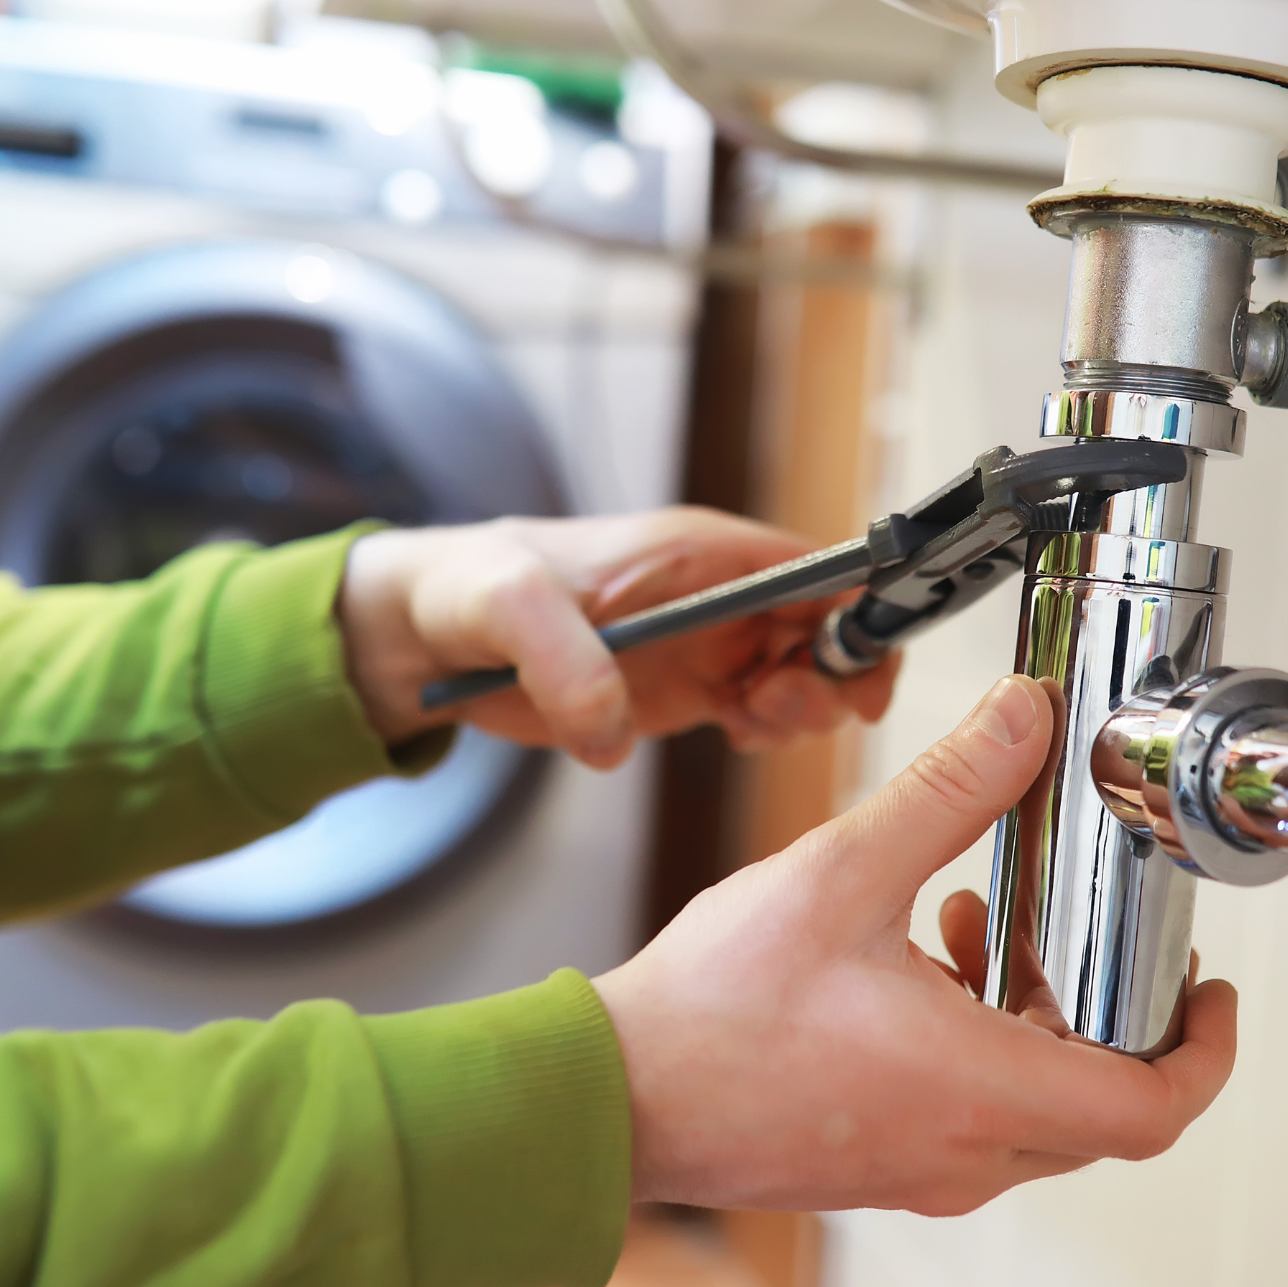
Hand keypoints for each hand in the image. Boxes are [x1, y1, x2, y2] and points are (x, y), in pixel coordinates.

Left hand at [338, 508, 898, 763]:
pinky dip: (766, 731)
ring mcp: (707, 645)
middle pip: (829, 627)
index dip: (859, 610)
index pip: (817, 567)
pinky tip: (734, 736)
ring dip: (800, 709)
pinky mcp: (686, 691)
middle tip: (775, 708)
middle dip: (834, 674)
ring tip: (747, 723)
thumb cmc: (469, 588)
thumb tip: (613, 732)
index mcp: (698, 550)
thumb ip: (562, 660)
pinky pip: (760, 712)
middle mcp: (719, 594)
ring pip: (805, 676)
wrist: (426, 635)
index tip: (861, 668)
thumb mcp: (506, 606)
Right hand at [593, 675, 1237, 1213]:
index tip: (1210, 994)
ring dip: (1033, 1017)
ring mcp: (917, 1168)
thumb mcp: (843, 872)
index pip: (1151, 1108)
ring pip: (1032, 1109)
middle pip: (1100, 1104)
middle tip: (1089, 935)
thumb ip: (948, 791)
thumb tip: (1025, 720)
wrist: (609, 1098)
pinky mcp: (875, 1164)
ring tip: (979, 923)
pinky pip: (968, 1117)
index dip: (1205, 1052)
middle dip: (1109, 1010)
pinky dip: (976, 1042)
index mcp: (976, 1088)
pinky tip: (915, 960)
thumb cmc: (713, 1012)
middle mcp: (961, 1150)